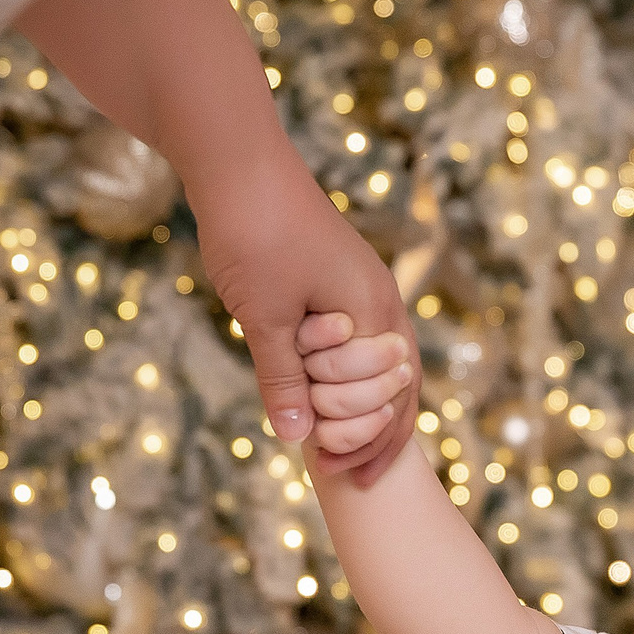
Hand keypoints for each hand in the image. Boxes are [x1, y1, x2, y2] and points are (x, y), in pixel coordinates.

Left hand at [188, 148, 419, 480]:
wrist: (237, 160)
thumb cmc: (255, 231)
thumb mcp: (265, 316)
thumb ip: (284, 380)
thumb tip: (299, 438)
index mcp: (374, 312)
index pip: (395, 396)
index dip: (370, 441)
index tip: (336, 473)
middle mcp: (379, 302)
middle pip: (396, 387)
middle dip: (369, 433)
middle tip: (336, 472)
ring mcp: (361, 289)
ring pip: (376, 367)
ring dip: (355, 408)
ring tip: (331, 445)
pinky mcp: (335, 281)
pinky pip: (353, 344)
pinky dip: (340, 378)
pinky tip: (317, 396)